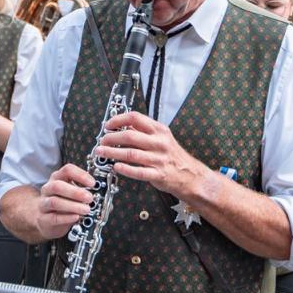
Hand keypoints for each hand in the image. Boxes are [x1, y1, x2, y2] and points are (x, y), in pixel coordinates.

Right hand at [36, 163, 94, 240]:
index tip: (93, 183)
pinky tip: (76, 217)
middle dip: (75, 192)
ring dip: (72, 206)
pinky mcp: (44, 218)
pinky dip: (66, 218)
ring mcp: (44, 203)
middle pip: (58, 185)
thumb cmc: (63, 204)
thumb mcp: (73, 195)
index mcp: (58, 178)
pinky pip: (54, 217)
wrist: (46, 220)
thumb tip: (104, 199)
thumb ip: (86, 194)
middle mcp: (49, 189)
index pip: (67, 170)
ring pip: (55, 202)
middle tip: (90, 198)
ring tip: (86, 209)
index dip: (80, 175)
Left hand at [93, 110, 207, 201]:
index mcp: (159, 130)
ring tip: (102, 152)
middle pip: (130, 136)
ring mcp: (159, 159)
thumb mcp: (161, 137)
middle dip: (111, 138)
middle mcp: (159, 143)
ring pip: (131, 154)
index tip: (108, 125)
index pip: (135, 118)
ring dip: (113, 152)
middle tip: (102, 141)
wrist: (190, 174)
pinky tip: (116, 166)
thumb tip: (122, 124)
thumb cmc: (172, 155)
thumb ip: (143, 131)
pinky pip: (139, 171)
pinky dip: (125, 169)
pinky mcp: (158, 174)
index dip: (118, 120)